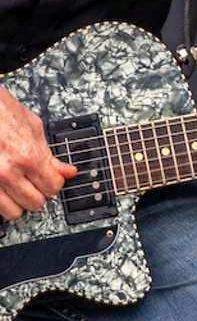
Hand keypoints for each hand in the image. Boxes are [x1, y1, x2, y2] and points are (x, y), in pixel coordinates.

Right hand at [0, 85, 74, 221]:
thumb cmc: (0, 109)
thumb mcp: (32, 126)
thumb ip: (49, 154)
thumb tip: (67, 171)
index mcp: (27, 155)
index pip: (53, 187)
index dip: (55, 181)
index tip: (51, 177)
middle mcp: (8, 172)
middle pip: (35, 202)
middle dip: (38, 192)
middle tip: (33, 180)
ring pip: (13, 211)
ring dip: (18, 201)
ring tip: (17, 186)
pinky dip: (2, 200)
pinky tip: (4, 187)